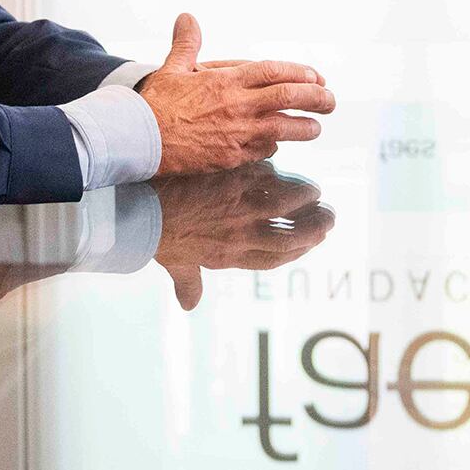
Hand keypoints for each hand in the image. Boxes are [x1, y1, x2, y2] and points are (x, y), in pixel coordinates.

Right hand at [138, 15, 335, 174]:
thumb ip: (187, 43)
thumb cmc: (153, 103)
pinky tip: (278, 144)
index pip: (273, 72)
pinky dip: (273, 146)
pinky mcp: (230, 157)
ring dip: (304, 127)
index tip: (316, 76)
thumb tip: (187, 18)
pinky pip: (261, 151)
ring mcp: (236, 133)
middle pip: (288, 98)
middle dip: (316, 98)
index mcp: (226, 81)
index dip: (299, 73)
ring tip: (316, 127)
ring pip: (283, 128)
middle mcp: (237, 105)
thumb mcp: (172, 68)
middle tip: (331, 101)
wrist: (137, 139)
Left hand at [151, 161, 335, 309]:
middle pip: (289, 236)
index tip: (313, 242)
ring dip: (305, 197)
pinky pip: (266, 176)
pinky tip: (283, 165)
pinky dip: (277, 171)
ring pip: (285, 203)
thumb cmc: (154, 235)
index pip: (275, 259)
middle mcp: (241, 235)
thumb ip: (188, 283)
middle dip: (314, 228)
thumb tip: (189, 305)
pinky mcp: (233, 181)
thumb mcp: (174, 264)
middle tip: (329, 218)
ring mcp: (239, 208)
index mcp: (230, 256)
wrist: (140, 208)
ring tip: (315, 191)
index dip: (299, 251)